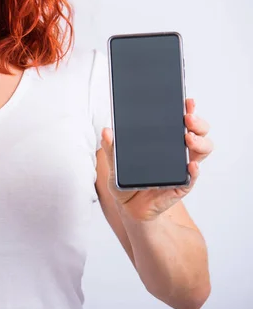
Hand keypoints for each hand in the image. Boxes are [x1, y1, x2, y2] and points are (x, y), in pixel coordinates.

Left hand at [100, 98, 212, 220]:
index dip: (187, 110)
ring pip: (202, 151)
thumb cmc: (126, 182)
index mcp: (164, 141)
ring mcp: (182, 168)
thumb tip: (106, 131)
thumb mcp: (115, 164)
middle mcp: (178, 152)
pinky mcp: (181, 186)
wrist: (129, 208)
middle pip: (198, 132)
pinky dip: (194, 170)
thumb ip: (111, 149)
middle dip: (198, 122)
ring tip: (188, 137)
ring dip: (199, 141)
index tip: (186, 101)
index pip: (180, 121)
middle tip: (187, 118)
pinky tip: (190, 165)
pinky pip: (192, 177)